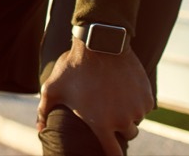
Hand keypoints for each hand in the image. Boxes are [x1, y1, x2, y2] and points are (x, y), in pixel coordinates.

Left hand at [37, 38, 152, 155]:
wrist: (100, 44)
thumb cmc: (73, 67)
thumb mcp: (53, 88)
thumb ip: (43, 111)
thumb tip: (39, 130)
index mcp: (101, 123)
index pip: (113, 154)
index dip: (110, 154)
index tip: (108, 150)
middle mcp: (122, 120)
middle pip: (127, 135)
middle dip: (119, 127)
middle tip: (108, 110)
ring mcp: (137, 108)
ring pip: (136, 120)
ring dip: (129, 113)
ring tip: (114, 96)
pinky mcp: (148, 97)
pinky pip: (145, 107)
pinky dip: (137, 102)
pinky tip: (124, 89)